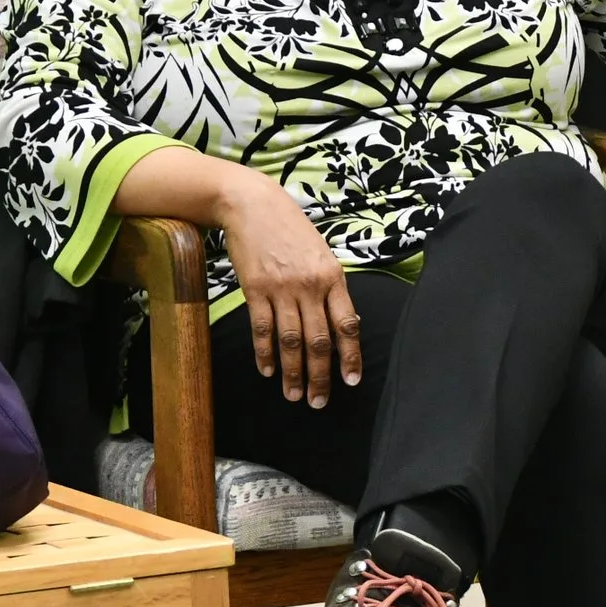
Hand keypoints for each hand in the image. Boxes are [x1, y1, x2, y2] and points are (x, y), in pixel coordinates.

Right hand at [218, 170, 360, 407]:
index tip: (351, 381)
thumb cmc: (291, 228)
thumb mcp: (321, 253)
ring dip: (293, 373)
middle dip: (320, 377)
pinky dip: (265, 353)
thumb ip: (330, 287)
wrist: (253, 204)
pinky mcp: (255, 290)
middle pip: (319, 341)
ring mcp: (282, 289)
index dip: (350, 356)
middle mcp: (310, 286)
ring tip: (293, 396)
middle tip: (318, 402)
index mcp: (333, 277)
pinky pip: (262, 329)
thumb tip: (340, 324)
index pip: (347, 325)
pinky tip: (268, 371)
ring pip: (291, 341)